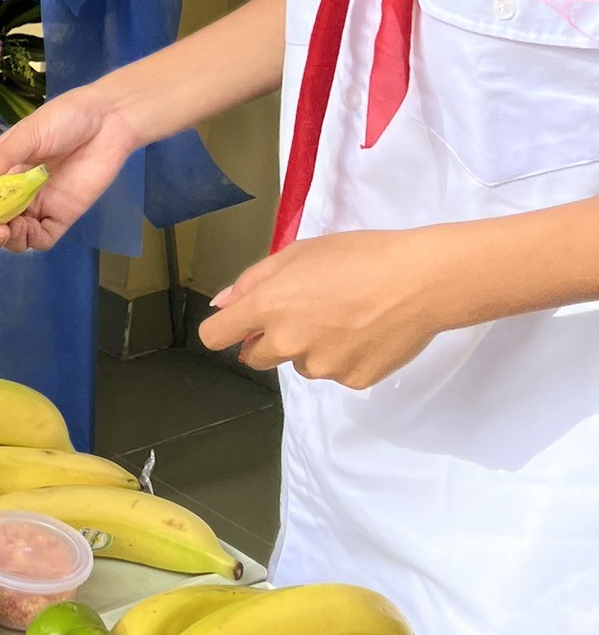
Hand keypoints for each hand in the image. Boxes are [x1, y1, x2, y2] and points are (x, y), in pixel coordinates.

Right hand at [0, 82, 143, 249]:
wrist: (108, 121)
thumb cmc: (65, 118)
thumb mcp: (28, 133)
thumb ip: (2, 157)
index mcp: (5, 170)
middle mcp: (19, 192)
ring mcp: (42, 205)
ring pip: (17, 235)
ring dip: (8, 239)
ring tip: (7, 230)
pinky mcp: (64, 215)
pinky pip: (43, 237)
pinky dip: (31, 240)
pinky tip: (27, 230)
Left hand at [199, 228, 455, 386]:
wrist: (419, 280)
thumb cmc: (357, 256)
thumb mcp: (298, 253)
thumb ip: (252, 281)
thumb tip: (222, 306)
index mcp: (268, 307)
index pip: (215, 336)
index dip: (226, 329)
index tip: (240, 325)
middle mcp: (287, 343)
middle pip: (257, 357)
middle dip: (271, 339)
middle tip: (308, 312)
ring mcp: (321, 367)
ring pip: (300, 364)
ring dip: (311, 348)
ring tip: (347, 318)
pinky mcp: (352, 381)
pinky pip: (336, 372)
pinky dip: (345, 357)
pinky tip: (368, 333)